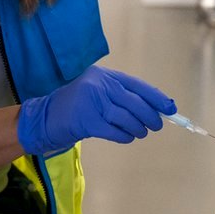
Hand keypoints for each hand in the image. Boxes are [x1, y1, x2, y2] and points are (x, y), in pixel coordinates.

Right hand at [18, 66, 176, 155]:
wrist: (44, 117)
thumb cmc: (76, 106)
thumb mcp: (98, 93)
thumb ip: (122, 97)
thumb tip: (155, 109)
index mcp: (105, 75)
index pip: (137, 85)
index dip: (156, 97)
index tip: (170, 108)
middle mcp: (99, 84)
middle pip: (134, 102)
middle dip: (150, 116)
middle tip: (156, 126)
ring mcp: (91, 101)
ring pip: (126, 117)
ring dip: (138, 128)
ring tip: (141, 133)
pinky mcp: (86, 120)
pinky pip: (114, 130)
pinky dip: (124, 136)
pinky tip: (127, 137)